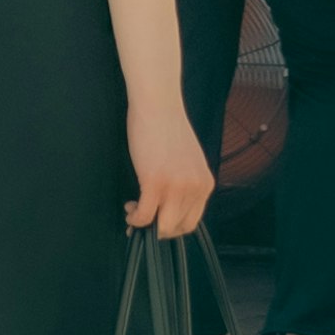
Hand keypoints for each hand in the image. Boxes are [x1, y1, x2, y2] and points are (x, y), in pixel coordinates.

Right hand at [124, 93, 212, 238]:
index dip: (172, 227)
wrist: (158, 105)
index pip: (193, 220)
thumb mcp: (187, 160)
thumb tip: (169, 201)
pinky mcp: (154, 182)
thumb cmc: (167, 126)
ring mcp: (176, 187)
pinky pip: (144, 214)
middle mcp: (195, 189)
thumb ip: (185, 181)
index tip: (157, 222)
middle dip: (159, 229)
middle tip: (143, 219)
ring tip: (134, 211)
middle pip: (179, 227)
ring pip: (163, 226)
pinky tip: (130, 208)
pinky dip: (134, 217)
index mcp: (204, 184)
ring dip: (145, 224)